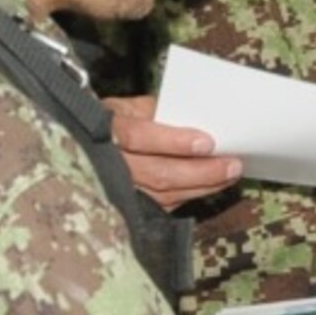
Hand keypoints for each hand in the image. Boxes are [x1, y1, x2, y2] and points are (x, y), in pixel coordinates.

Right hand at [104, 94, 241, 211]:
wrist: (83, 150)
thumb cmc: (111, 123)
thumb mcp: (126, 107)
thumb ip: (156, 110)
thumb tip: (195, 117)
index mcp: (107, 131)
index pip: (139, 137)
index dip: (173, 142)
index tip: (207, 142)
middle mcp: (109, 165)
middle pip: (158, 173)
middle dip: (200, 171)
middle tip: (232, 165)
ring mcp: (118, 191)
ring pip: (165, 194)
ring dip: (203, 185)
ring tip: (230, 174)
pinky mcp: (131, 207)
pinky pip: (166, 205)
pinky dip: (192, 194)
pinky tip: (213, 185)